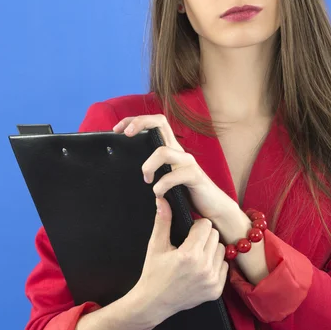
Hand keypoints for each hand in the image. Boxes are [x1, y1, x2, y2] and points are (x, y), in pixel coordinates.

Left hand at [113, 114, 235, 221]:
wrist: (214, 209)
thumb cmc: (187, 195)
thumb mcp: (166, 179)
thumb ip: (153, 171)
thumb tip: (126, 171)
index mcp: (171, 150)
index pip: (155, 123)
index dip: (135, 120)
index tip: (117, 129)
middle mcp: (179, 151)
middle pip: (160, 122)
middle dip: (140, 122)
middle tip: (126, 134)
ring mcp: (188, 162)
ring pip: (163, 151)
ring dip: (148, 166)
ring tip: (147, 180)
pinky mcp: (195, 176)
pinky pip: (174, 175)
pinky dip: (162, 186)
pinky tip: (159, 195)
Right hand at [131, 196, 228, 318]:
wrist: (153, 304)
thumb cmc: (153, 273)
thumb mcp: (156, 245)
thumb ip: (162, 220)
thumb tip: (162, 199)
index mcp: (189, 254)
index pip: (206, 225)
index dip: (196, 226)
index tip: (188, 232)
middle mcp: (204, 267)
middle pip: (215, 236)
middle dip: (204, 236)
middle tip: (191, 244)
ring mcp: (212, 281)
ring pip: (222, 250)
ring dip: (211, 249)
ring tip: (196, 256)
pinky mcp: (216, 291)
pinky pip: (224, 267)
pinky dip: (215, 264)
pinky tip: (201, 268)